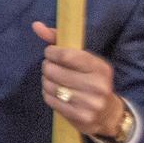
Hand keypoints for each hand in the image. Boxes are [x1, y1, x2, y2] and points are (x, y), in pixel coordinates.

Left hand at [34, 21, 126, 138]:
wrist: (107, 113)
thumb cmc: (90, 79)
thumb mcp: (82, 58)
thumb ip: (58, 39)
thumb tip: (36, 25)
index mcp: (100, 67)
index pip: (66, 55)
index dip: (52, 52)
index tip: (51, 53)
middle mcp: (98, 85)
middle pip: (53, 71)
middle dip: (47, 67)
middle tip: (52, 68)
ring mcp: (90, 103)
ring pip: (50, 85)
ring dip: (46, 81)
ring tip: (54, 81)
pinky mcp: (81, 117)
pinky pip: (51, 100)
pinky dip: (48, 94)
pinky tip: (56, 94)